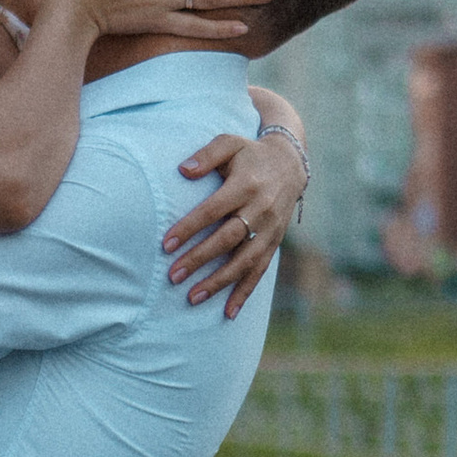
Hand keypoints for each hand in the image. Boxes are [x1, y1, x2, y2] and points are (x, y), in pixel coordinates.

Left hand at [164, 128, 308, 317]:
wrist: (290, 163)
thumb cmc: (249, 154)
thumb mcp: (229, 143)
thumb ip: (206, 155)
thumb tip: (182, 170)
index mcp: (246, 185)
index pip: (213, 210)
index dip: (190, 227)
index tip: (166, 244)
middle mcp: (260, 210)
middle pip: (227, 239)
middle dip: (199, 259)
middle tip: (173, 276)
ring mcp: (269, 229)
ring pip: (243, 261)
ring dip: (219, 282)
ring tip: (192, 298)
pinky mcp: (274, 242)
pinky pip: (259, 271)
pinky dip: (244, 293)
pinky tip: (228, 312)